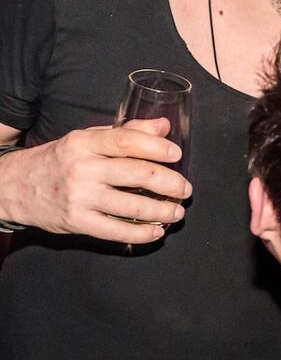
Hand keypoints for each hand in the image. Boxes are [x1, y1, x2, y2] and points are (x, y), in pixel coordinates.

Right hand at [0, 120, 189, 242]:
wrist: (14, 186)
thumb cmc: (60, 160)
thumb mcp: (87, 139)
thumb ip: (127, 132)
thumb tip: (163, 125)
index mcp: (85, 143)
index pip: (127, 141)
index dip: (158, 147)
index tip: (177, 155)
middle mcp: (82, 168)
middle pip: (139, 173)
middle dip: (171, 183)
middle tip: (185, 189)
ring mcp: (79, 197)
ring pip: (133, 205)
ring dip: (163, 210)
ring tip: (176, 211)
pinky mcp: (77, 221)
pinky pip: (117, 231)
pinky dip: (142, 233)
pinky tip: (156, 232)